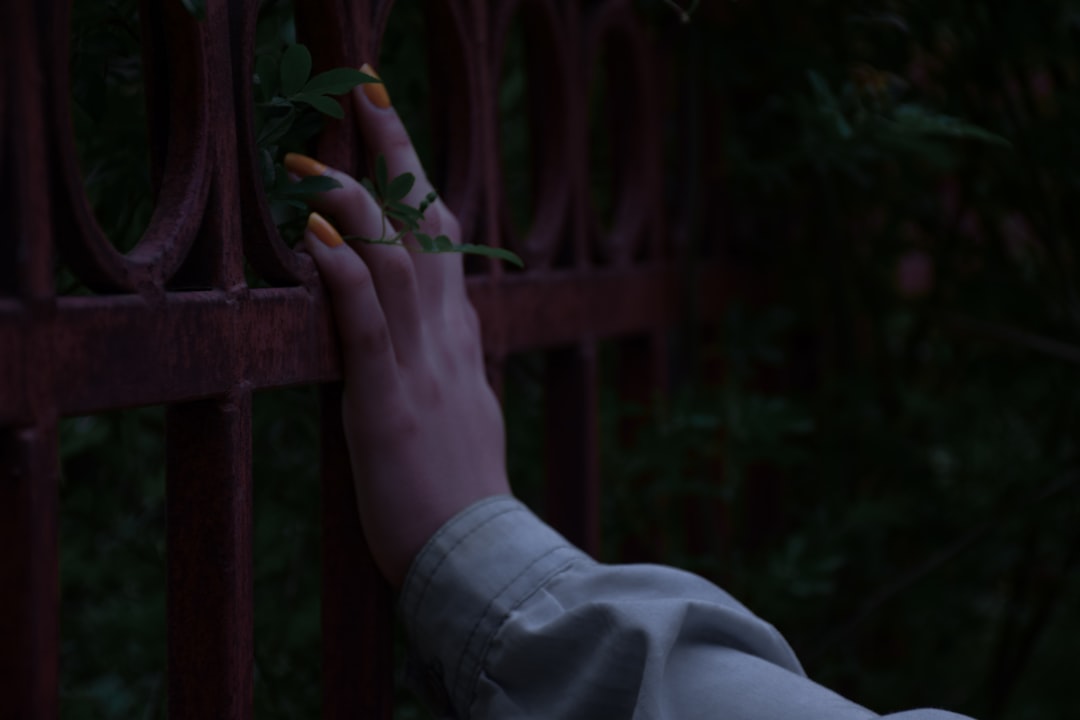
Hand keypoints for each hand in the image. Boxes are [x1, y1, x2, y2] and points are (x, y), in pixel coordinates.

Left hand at [294, 67, 510, 587]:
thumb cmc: (463, 494)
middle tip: (369, 94)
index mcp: (462, 342)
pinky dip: (344, 274)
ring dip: (360, 198)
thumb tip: (449, 333)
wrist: (478, 555)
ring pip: (397, 262)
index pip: (444, 245)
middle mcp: (447, 340)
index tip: (393, 136)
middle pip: (428, 229)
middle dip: (397, 155)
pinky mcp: (389, 405)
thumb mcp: (469, 413)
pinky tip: (317, 232)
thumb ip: (454, 364)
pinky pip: (367, 327)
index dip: (417, 184)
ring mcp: (421, 368)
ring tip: (319, 148)